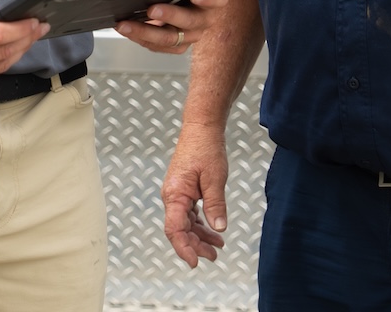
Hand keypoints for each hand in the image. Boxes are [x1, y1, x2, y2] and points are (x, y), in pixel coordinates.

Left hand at [115, 0, 230, 52]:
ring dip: (147, 31)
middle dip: (171, 15)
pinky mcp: (175, 44)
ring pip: (172, 39)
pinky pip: (159, 46)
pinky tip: (127, 28)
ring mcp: (190, 34)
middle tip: (152, 9)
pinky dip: (141, 37)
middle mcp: (204, 17)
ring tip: (127, 23)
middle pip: (192, 21)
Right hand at [161, 123, 229, 266]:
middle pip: (179, 230)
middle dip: (195, 245)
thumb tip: (218, 228)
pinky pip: (189, 213)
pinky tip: (212, 230)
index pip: (175, 230)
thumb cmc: (205, 148)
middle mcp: (172, 196)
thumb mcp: (215, 178)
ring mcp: (177, 193)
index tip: (195, 262)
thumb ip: (215, 204)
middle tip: (214, 256)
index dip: (184, 248)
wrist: (202, 128)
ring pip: (185, 223)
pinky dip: (200, 224)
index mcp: (175, 194)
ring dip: (199, 236)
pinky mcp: (183, 190)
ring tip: (218, 246)